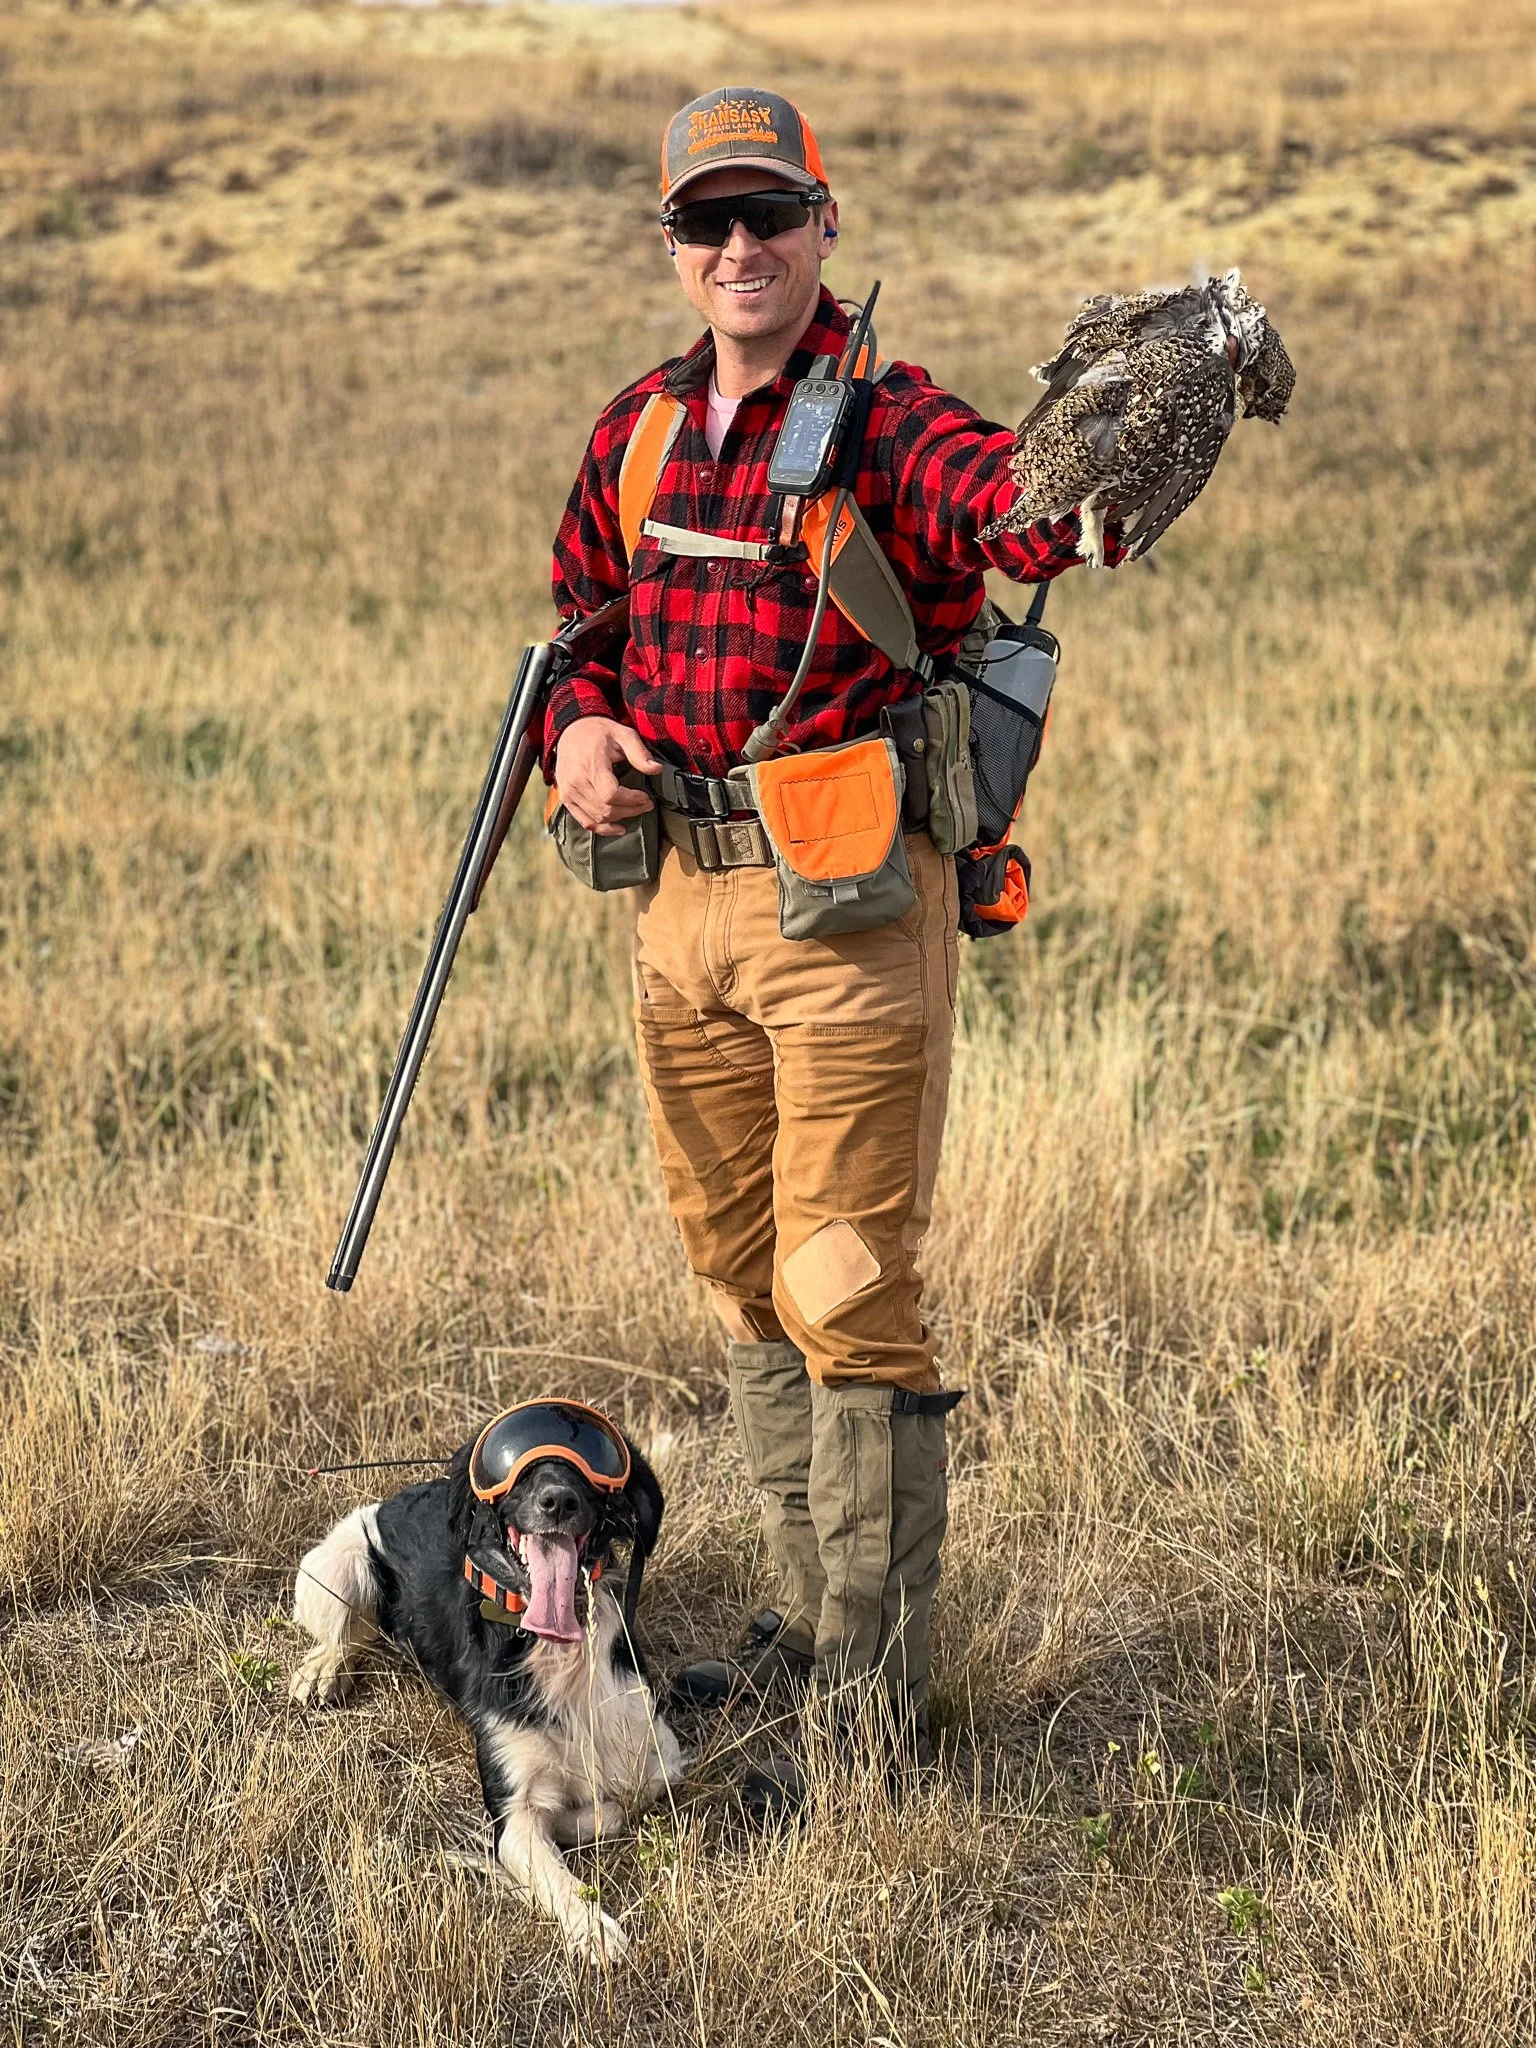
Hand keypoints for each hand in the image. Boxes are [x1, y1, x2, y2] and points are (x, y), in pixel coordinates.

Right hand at [554, 717, 662, 836]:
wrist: (571, 730)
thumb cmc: (599, 732)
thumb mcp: (623, 734)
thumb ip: (639, 752)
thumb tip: (656, 769)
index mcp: (591, 765)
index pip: (611, 795)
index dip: (632, 800)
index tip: (646, 797)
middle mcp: (576, 781)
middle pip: (606, 809)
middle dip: (630, 810)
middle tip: (646, 805)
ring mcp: (569, 791)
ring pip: (597, 817)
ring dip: (620, 818)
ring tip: (635, 810)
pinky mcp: (566, 798)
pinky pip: (584, 821)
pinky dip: (602, 829)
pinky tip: (618, 829)